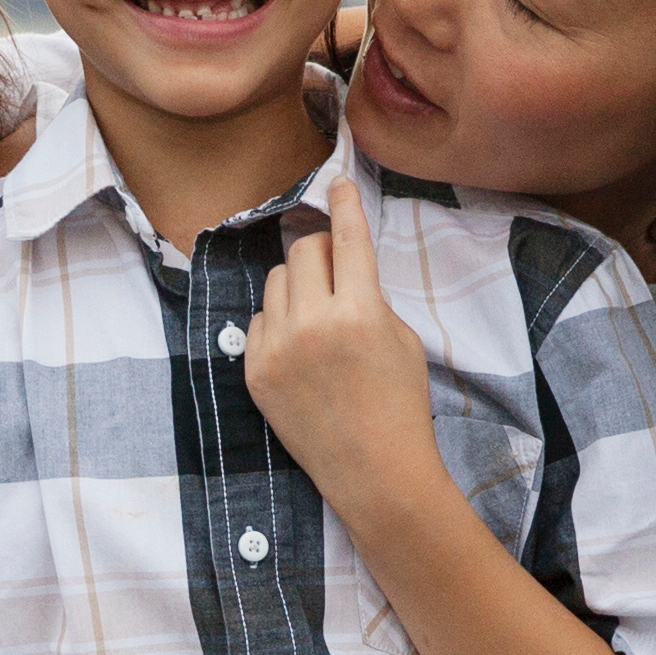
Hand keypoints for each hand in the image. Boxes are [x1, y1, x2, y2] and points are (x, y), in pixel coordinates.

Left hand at [240, 205, 445, 516]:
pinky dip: (278, 323)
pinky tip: (301, 350)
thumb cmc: (398, 403)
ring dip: (298, 285)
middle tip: (337, 272)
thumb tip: (340, 262)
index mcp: (360, 313)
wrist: (374, 471)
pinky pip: (259, 320)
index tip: (337, 183)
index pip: (348, 239)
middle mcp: (314, 325)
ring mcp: (278, 349)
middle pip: (305, 250)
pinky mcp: (255, 371)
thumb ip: (369, 295)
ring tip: (319, 318)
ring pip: (277, 281)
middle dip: (322, 252)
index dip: (344, 205)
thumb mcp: (401, 339)